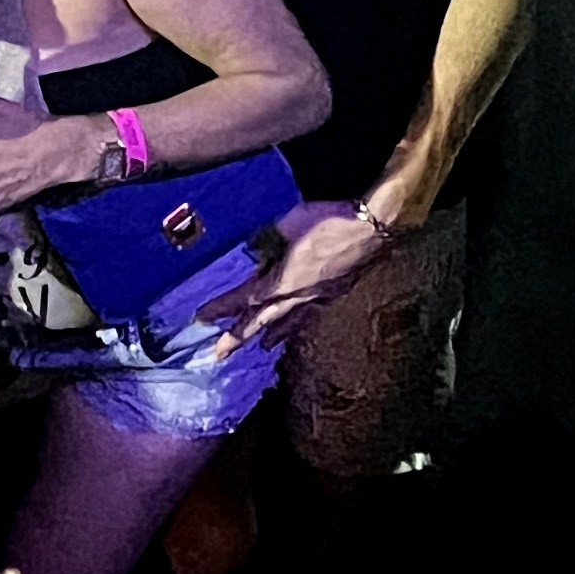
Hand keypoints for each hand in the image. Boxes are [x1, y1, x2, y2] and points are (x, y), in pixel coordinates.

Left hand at [199, 200, 395, 357]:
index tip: (201, 318)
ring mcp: (319, 296)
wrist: (373, 227)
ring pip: (289, 321)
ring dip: (271, 335)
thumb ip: (270, 237)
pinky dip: (297, 321)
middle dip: (238, 336)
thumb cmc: (331, 219)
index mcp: (285, 279)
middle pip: (263, 319)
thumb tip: (257, 245)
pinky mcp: (334, 292)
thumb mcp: (290, 221)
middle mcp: (299, 295)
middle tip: (218, 354)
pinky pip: (308, 312)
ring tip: (259, 347)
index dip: (222, 308)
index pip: (246, 298)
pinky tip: (296, 323)